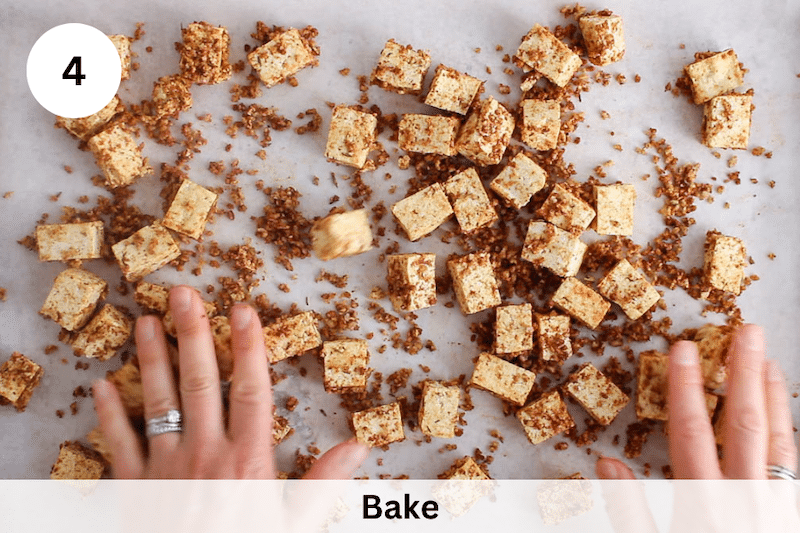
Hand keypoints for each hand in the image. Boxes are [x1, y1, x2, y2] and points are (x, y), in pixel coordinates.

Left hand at [92, 285, 369, 478]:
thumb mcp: (295, 525)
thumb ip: (323, 483)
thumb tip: (359, 447)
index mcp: (247, 460)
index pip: (250, 389)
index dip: (247, 346)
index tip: (243, 309)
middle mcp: (204, 454)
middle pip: (199, 382)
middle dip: (193, 334)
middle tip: (184, 294)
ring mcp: (165, 469)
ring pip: (158, 402)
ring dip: (151, 359)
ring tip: (147, 321)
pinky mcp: (134, 489)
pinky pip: (118, 445)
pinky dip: (109, 414)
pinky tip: (103, 384)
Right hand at [594, 324, 799, 531]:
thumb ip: (629, 510)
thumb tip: (606, 460)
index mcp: (705, 505)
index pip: (690, 431)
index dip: (685, 386)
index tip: (683, 347)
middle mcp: (746, 498)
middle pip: (743, 424)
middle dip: (742, 373)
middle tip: (747, 330)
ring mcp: (777, 507)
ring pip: (778, 440)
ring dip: (772, 396)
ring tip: (768, 359)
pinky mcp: (791, 514)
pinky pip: (793, 463)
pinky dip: (787, 430)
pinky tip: (782, 415)